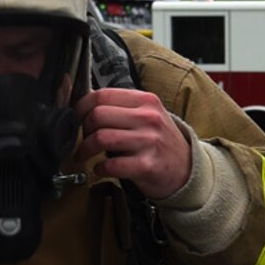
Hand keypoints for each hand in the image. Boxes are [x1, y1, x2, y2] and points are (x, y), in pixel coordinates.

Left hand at [76, 87, 193, 199]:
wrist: (187, 169)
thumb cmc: (161, 142)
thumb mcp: (148, 115)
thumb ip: (121, 107)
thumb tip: (84, 103)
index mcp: (146, 101)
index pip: (102, 95)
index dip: (82, 106)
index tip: (77, 117)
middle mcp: (149, 118)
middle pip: (98, 115)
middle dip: (82, 129)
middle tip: (82, 139)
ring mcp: (150, 142)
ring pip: (101, 138)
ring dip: (85, 149)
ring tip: (85, 155)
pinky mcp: (148, 165)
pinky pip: (112, 165)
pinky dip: (99, 168)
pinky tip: (100, 169)